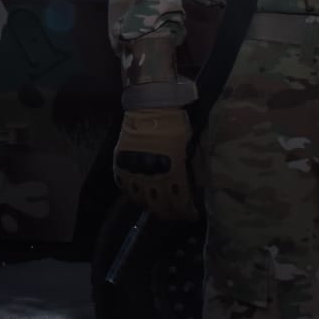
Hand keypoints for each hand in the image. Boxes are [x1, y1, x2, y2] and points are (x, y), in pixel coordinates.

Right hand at [112, 107, 197, 222]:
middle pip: (160, 205)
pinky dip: (133, 193)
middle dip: (170, 213)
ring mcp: (134, 170)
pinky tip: (140, 194)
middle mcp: (152, 175)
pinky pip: (124, 186)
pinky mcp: (120, 163)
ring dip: (151, 206)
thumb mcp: (191, 143)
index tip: (192, 214)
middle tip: (175, 214)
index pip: (180, 201)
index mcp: (172, 170)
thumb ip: (193, 165)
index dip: (187, 211)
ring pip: (141, 199)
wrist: (150, 103)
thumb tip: (198, 184)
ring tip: (158, 207)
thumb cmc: (175, 121)